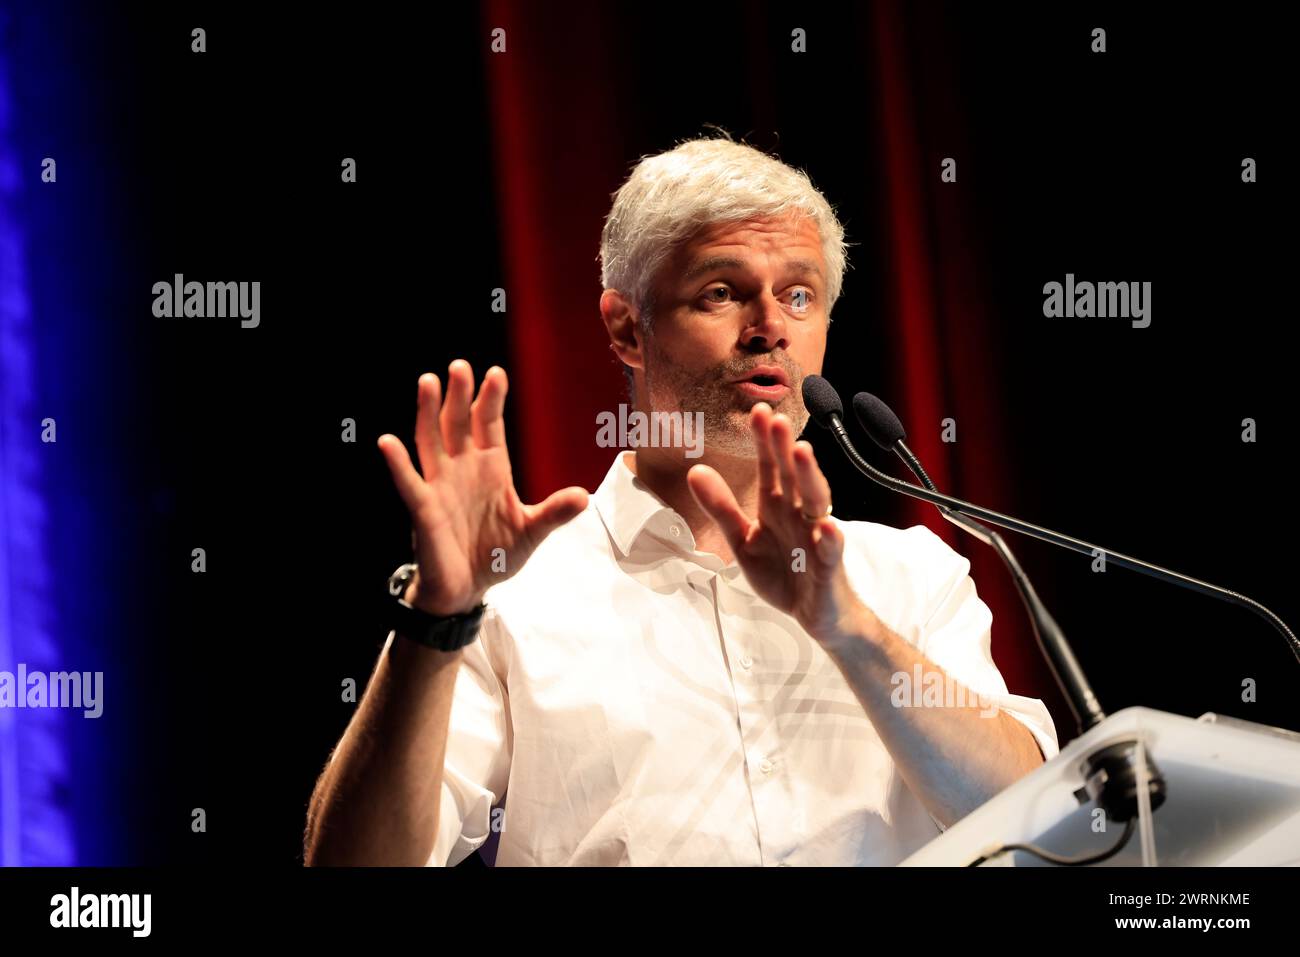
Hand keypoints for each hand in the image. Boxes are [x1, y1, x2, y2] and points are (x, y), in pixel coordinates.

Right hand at [377, 360, 588, 615]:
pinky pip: (410, 483)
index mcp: (491, 469)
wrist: (467, 590)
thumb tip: (584, 496)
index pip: (489, 425)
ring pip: (431, 442)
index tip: (496, 372)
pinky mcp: (424, 510)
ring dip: (428, 413)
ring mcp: (441, 487)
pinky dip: (398, 464)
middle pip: (459, 424)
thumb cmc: (496, 556)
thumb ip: (554, 512)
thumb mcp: (531, 532)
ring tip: (427, 383)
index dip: (491, 400)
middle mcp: (463, 470)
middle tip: (460, 366)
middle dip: (460, 396)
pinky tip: (388, 442)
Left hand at [686, 402, 865, 644]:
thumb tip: (695, 471)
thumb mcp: (744, 541)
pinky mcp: (829, 567)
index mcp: (777, 506)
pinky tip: (826, 525)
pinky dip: (830, 537)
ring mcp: (816, 538)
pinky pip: (831, 550)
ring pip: (816, 502)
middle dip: (785, 448)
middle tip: (778, 419)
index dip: (763, 441)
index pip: (771, 467)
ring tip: (802, 451)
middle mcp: (799, 514)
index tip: (757, 411)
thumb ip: (721, 508)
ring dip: (811, 477)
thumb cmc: (784, 573)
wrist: (816, 616)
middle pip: (793, 476)